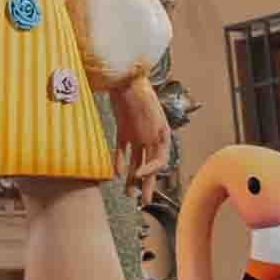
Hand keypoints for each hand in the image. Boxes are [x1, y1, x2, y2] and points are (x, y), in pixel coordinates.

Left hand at [110, 73, 171, 189]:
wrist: (124, 77)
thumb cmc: (140, 94)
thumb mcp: (152, 116)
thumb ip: (154, 135)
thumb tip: (158, 156)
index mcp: (162, 135)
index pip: (160, 160)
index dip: (152, 170)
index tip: (139, 174)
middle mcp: (151, 137)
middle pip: (149, 165)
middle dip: (146, 184)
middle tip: (142, 201)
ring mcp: (137, 133)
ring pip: (136, 160)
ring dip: (132, 176)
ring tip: (128, 193)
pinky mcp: (123, 129)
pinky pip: (123, 149)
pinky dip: (120, 161)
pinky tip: (117, 173)